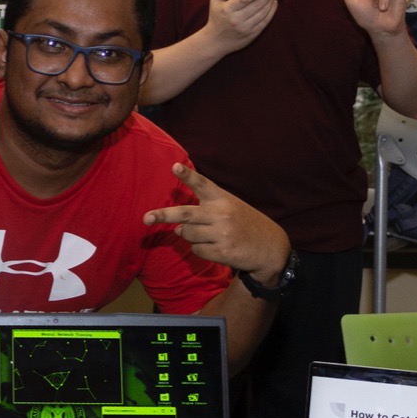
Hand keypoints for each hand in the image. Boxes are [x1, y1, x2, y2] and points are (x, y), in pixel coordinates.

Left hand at [143, 163, 290, 281]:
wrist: (271, 247)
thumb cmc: (245, 224)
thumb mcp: (230, 209)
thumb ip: (203, 214)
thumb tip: (178, 228)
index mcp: (223, 199)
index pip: (202, 184)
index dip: (187, 176)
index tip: (174, 166)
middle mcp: (221, 213)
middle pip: (185, 214)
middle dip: (162, 215)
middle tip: (145, 219)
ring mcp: (222, 233)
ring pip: (187, 234)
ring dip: (190, 236)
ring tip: (210, 236)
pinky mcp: (223, 251)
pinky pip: (196, 250)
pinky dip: (201, 250)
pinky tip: (217, 247)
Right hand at [205, 0, 276, 53]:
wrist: (214, 42)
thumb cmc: (215, 18)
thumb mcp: (214, 1)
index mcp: (228, 9)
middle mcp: (238, 19)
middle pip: (257, 5)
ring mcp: (246, 28)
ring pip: (263, 13)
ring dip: (270, 3)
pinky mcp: (251, 35)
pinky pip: (265, 23)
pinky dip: (271, 13)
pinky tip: (273, 6)